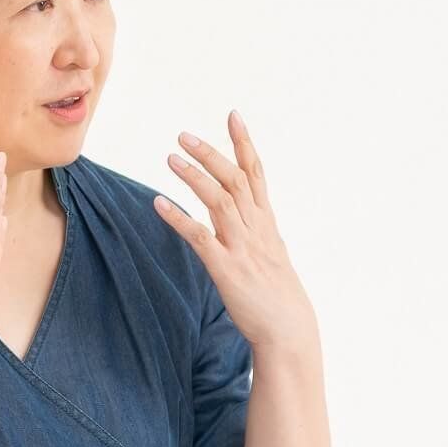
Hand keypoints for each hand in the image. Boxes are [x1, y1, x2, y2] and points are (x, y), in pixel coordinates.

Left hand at [153, 110, 318, 355]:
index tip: (233, 115)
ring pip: (219, 201)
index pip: (255, 173)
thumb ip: (258, 232)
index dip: (244, 143)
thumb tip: (251, 218)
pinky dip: (178, 217)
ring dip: (194, 177)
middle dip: (211, 154)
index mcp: (266, 224)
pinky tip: (158, 203)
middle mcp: (256, 229)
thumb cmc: (278, 297)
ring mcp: (242, 248)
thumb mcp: (272, 256)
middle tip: (183, 135)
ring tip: (170, 157)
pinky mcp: (226, 269)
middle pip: (234, 180)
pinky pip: (199, 237)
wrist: (289, 331)